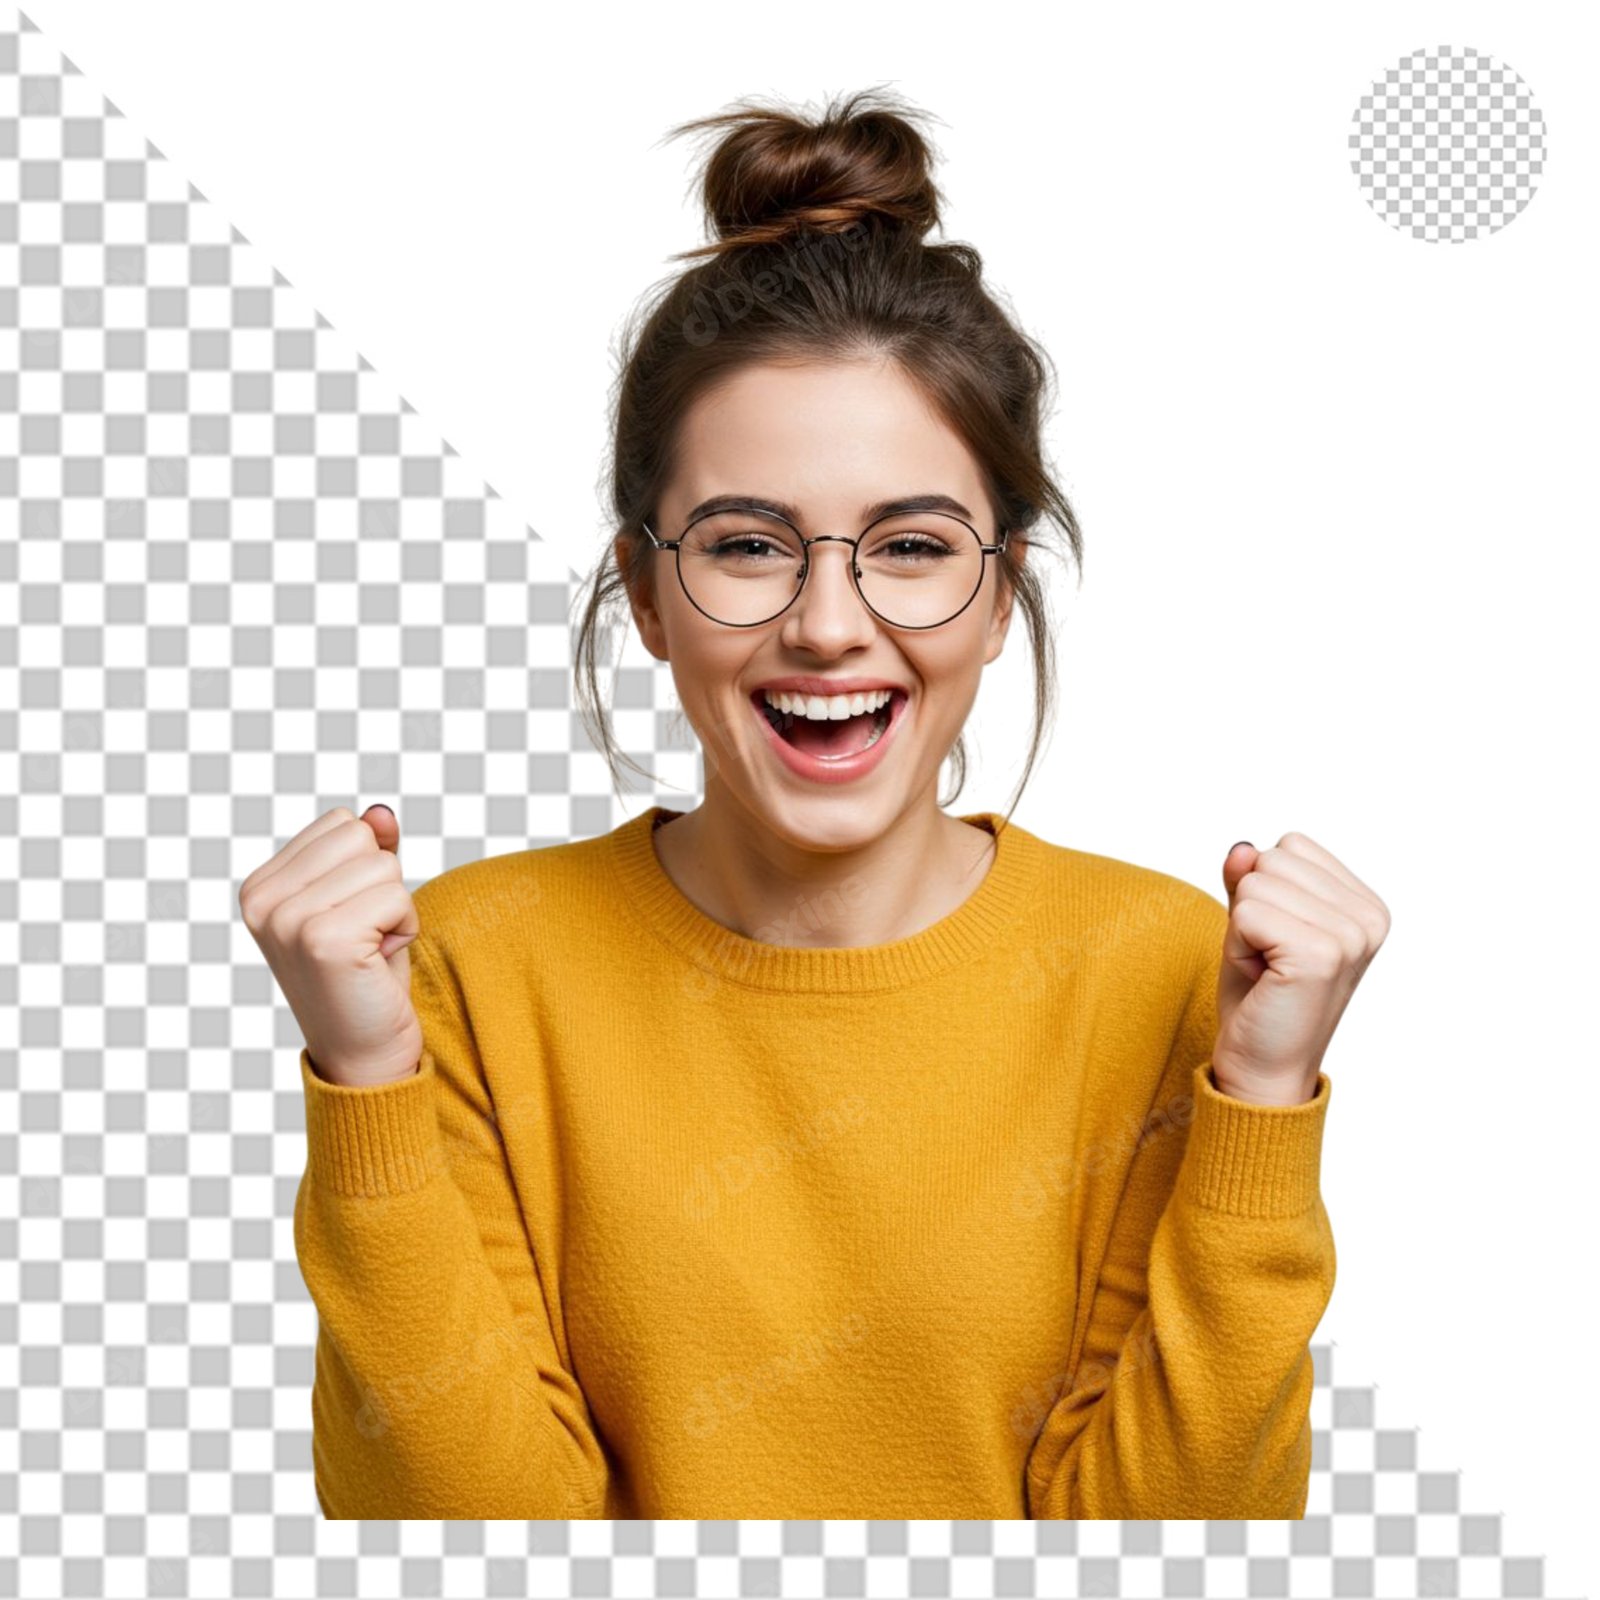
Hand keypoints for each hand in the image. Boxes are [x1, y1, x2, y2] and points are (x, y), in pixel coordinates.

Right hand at [238, 804, 423, 1086]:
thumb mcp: (363, 900)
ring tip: (371, 952)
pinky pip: (398, 898)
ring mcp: (287, 921)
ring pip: (384, 865)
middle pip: (362, 837)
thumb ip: (369, 850)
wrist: (365, 1054)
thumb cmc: (366, 975)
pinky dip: (405, 929)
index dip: (365, 868)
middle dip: (383, 884)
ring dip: (396, 909)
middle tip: (365, 937)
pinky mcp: (323, 941)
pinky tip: (379, 963)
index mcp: (260, 887)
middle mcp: (262, 901)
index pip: (343, 824)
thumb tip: (382, 812)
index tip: (351, 919)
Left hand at [1212, 833, 1390, 1105]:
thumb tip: (1242, 847)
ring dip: (1241, 928)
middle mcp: (1369, 918)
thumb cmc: (1260, 996)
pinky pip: (1245, 912)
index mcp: (1366, 905)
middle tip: (1268, 959)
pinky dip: (1236, 945)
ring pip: (1254, 883)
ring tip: (1266, 970)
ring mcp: (1350, 937)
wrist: (1263, 1068)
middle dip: (1251, 907)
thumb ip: (1250, 878)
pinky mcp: (1320, 955)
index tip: (1278, 940)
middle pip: (1271, 858)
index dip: (1266, 890)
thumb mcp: (1253, 922)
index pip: (1291, 845)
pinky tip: (1260, 978)